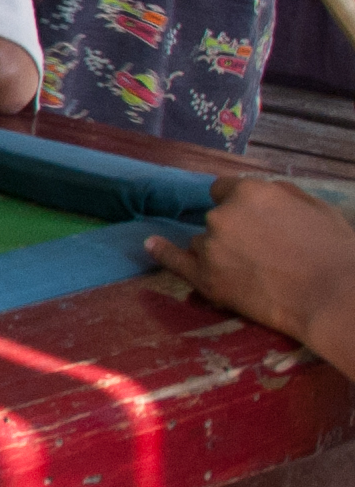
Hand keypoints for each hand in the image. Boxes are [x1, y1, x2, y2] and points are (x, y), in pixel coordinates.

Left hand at [145, 175, 354, 368]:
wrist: (333, 297)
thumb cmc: (334, 251)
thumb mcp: (314, 207)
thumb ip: (281, 194)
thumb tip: (263, 190)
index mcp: (250, 192)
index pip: (226, 190)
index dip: (239, 205)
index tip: (250, 218)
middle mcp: (222, 215)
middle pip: (217, 218)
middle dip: (236, 231)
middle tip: (266, 252)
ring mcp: (210, 247)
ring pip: (206, 243)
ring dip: (221, 252)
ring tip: (255, 271)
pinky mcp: (205, 278)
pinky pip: (174, 261)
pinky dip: (162, 252)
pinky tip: (151, 245)